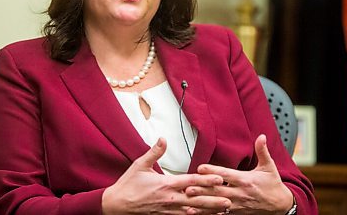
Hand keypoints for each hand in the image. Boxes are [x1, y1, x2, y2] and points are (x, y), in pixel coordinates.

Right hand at [102, 138, 230, 214]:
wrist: (116, 206)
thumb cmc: (128, 185)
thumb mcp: (139, 165)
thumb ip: (154, 152)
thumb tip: (163, 138)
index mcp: (166, 184)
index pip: (190, 182)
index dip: (206, 180)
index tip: (219, 178)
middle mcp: (170, 199)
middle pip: (196, 199)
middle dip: (214, 199)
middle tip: (230, 199)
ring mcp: (168, 210)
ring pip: (193, 211)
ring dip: (209, 210)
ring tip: (224, 210)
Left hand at [185, 134, 293, 214]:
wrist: (280, 206)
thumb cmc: (273, 185)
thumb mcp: (269, 167)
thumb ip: (262, 151)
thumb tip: (261, 136)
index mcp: (246, 180)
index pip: (227, 175)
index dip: (213, 171)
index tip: (201, 167)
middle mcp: (240, 193)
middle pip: (218, 190)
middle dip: (202, 188)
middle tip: (187, 186)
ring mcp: (237, 205)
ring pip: (216, 203)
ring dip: (201, 201)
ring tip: (187, 199)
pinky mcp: (235, 213)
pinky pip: (218, 214)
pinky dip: (206, 213)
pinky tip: (194, 211)